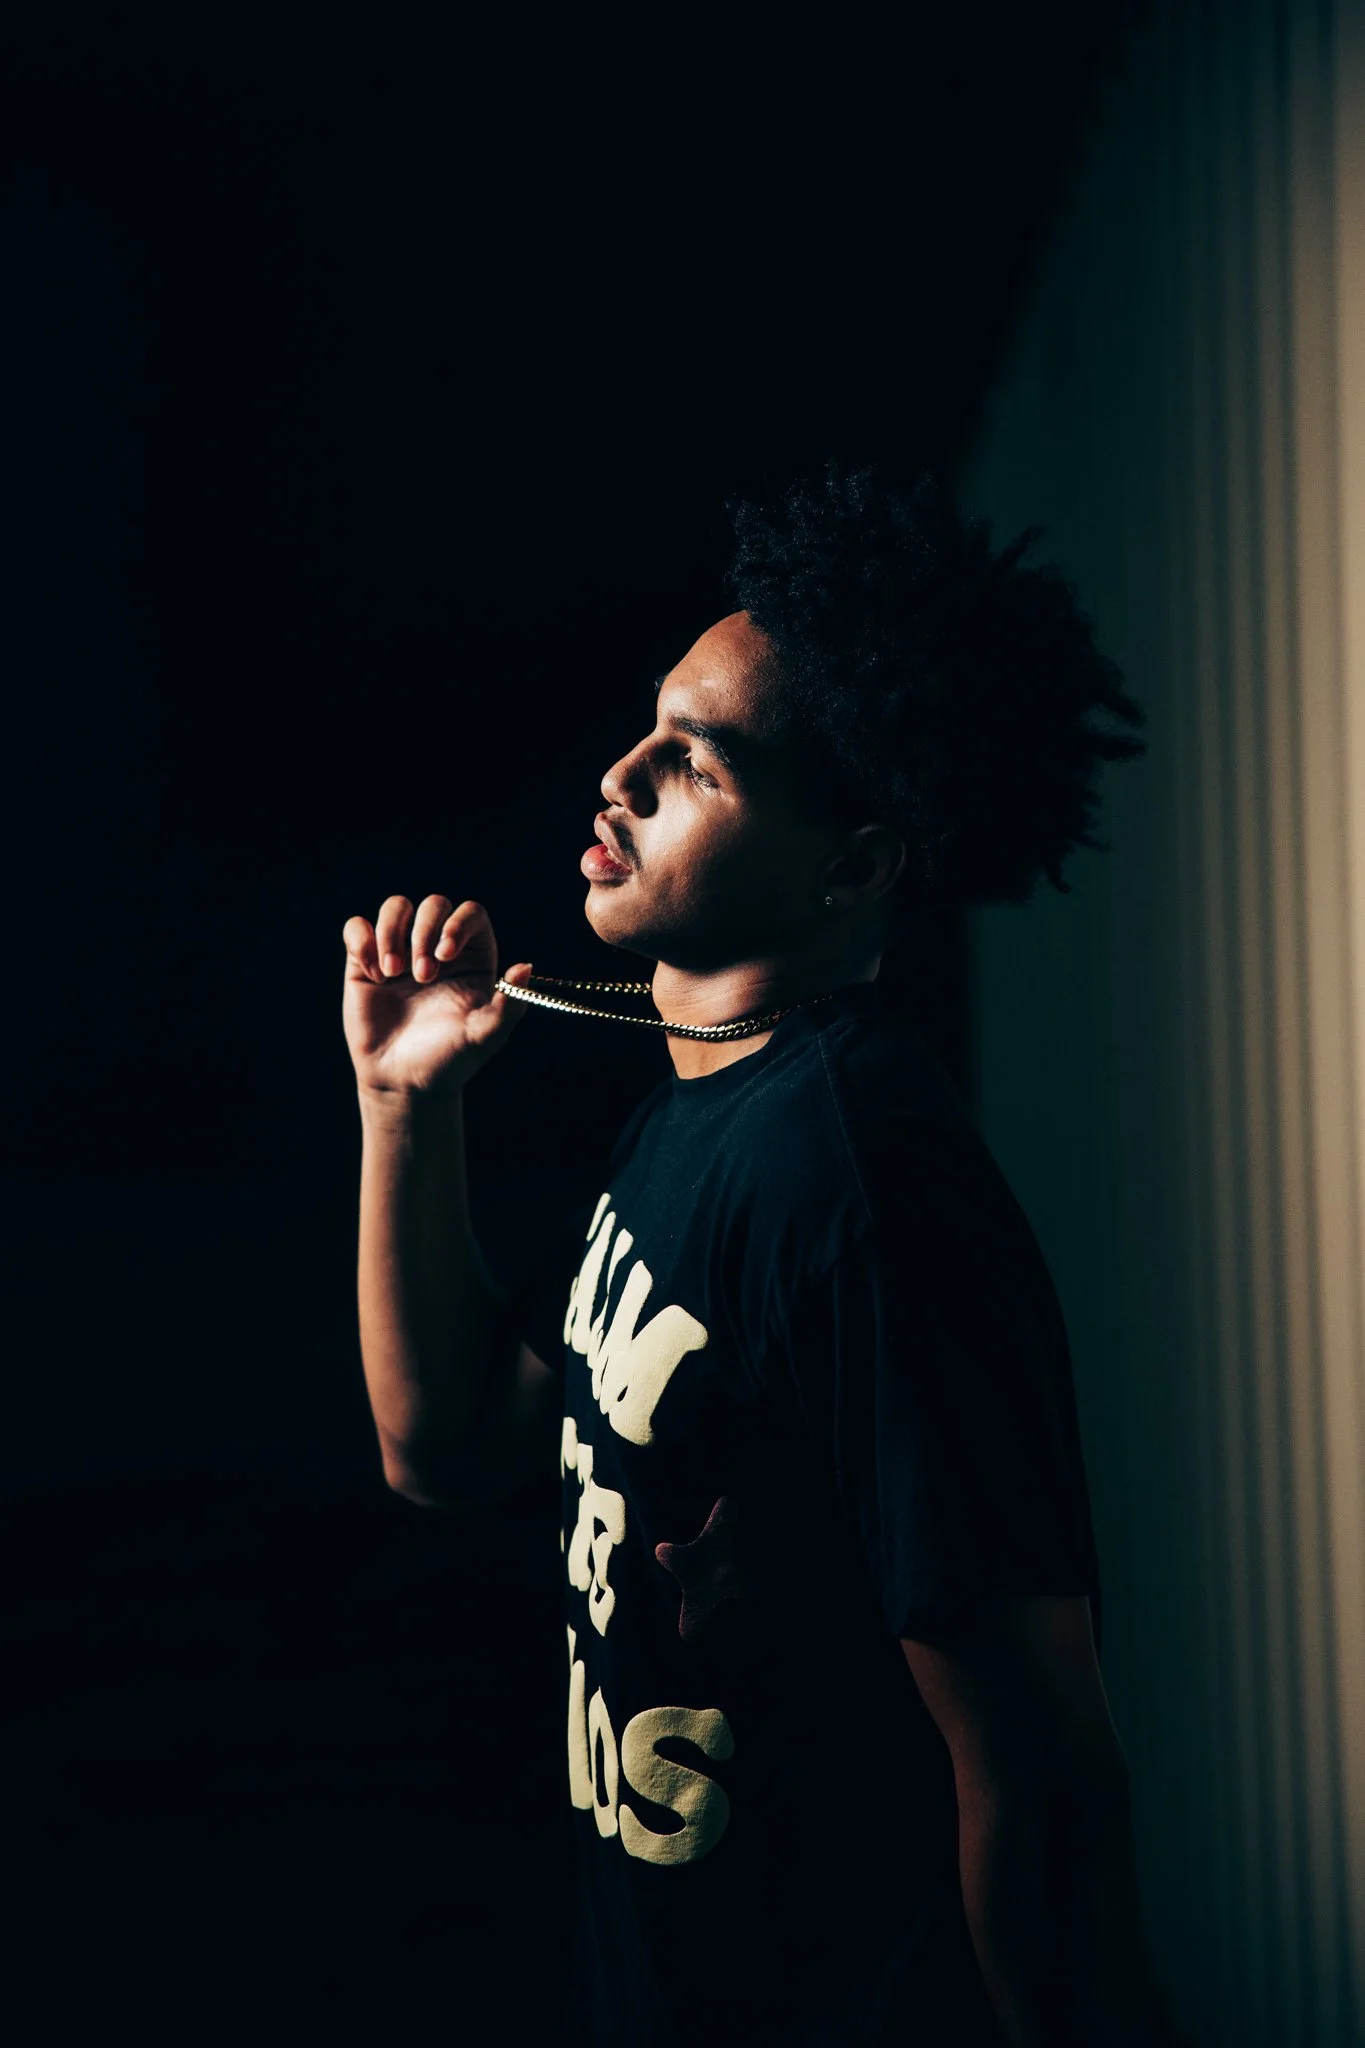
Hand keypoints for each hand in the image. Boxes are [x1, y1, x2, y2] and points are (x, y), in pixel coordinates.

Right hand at [341, 894, 531, 1097]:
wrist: (404, 1081)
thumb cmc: (449, 1059)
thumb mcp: (485, 1036)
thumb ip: (509, 1004)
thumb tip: (525, 967)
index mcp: (472, 957)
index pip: (471, 913)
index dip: (458, 924)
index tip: (445, 954)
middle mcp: (437, 947)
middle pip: (433, 905)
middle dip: (424, 933)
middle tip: (422, 976)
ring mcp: (400, 951)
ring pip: (395, 907)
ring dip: (391, 933)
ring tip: (391, 974)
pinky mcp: (365, 961)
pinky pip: (357, 927)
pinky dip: (362, 941)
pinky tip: (373, 975)